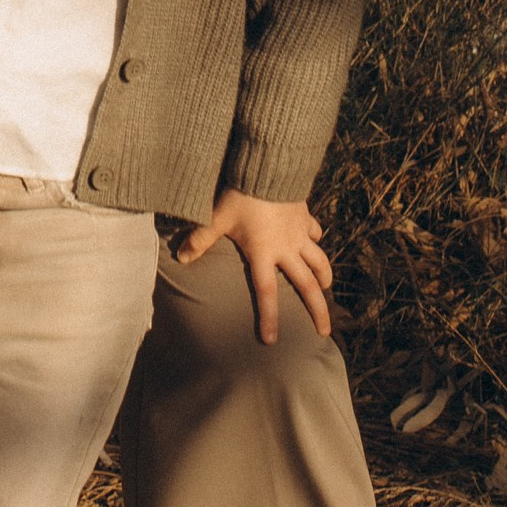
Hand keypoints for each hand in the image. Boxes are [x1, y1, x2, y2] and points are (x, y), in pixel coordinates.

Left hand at [175, 188, 333, 343]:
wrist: (268, 165)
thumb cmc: (240, 194)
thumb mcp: (216, 218)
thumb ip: (199, 240)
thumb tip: (180, 258)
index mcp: (263, 253)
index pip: (266, 293)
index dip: (269, 318)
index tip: (272, 340)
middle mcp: (286, 248)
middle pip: (306, 285)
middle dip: (317, 310)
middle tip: (324, 330)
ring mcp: (299, 232)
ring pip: (319, 261)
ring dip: (323, 277)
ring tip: (325, 289)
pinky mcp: (305, 216)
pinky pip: (315, 232)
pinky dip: (317, 239)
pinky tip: (316, 241)